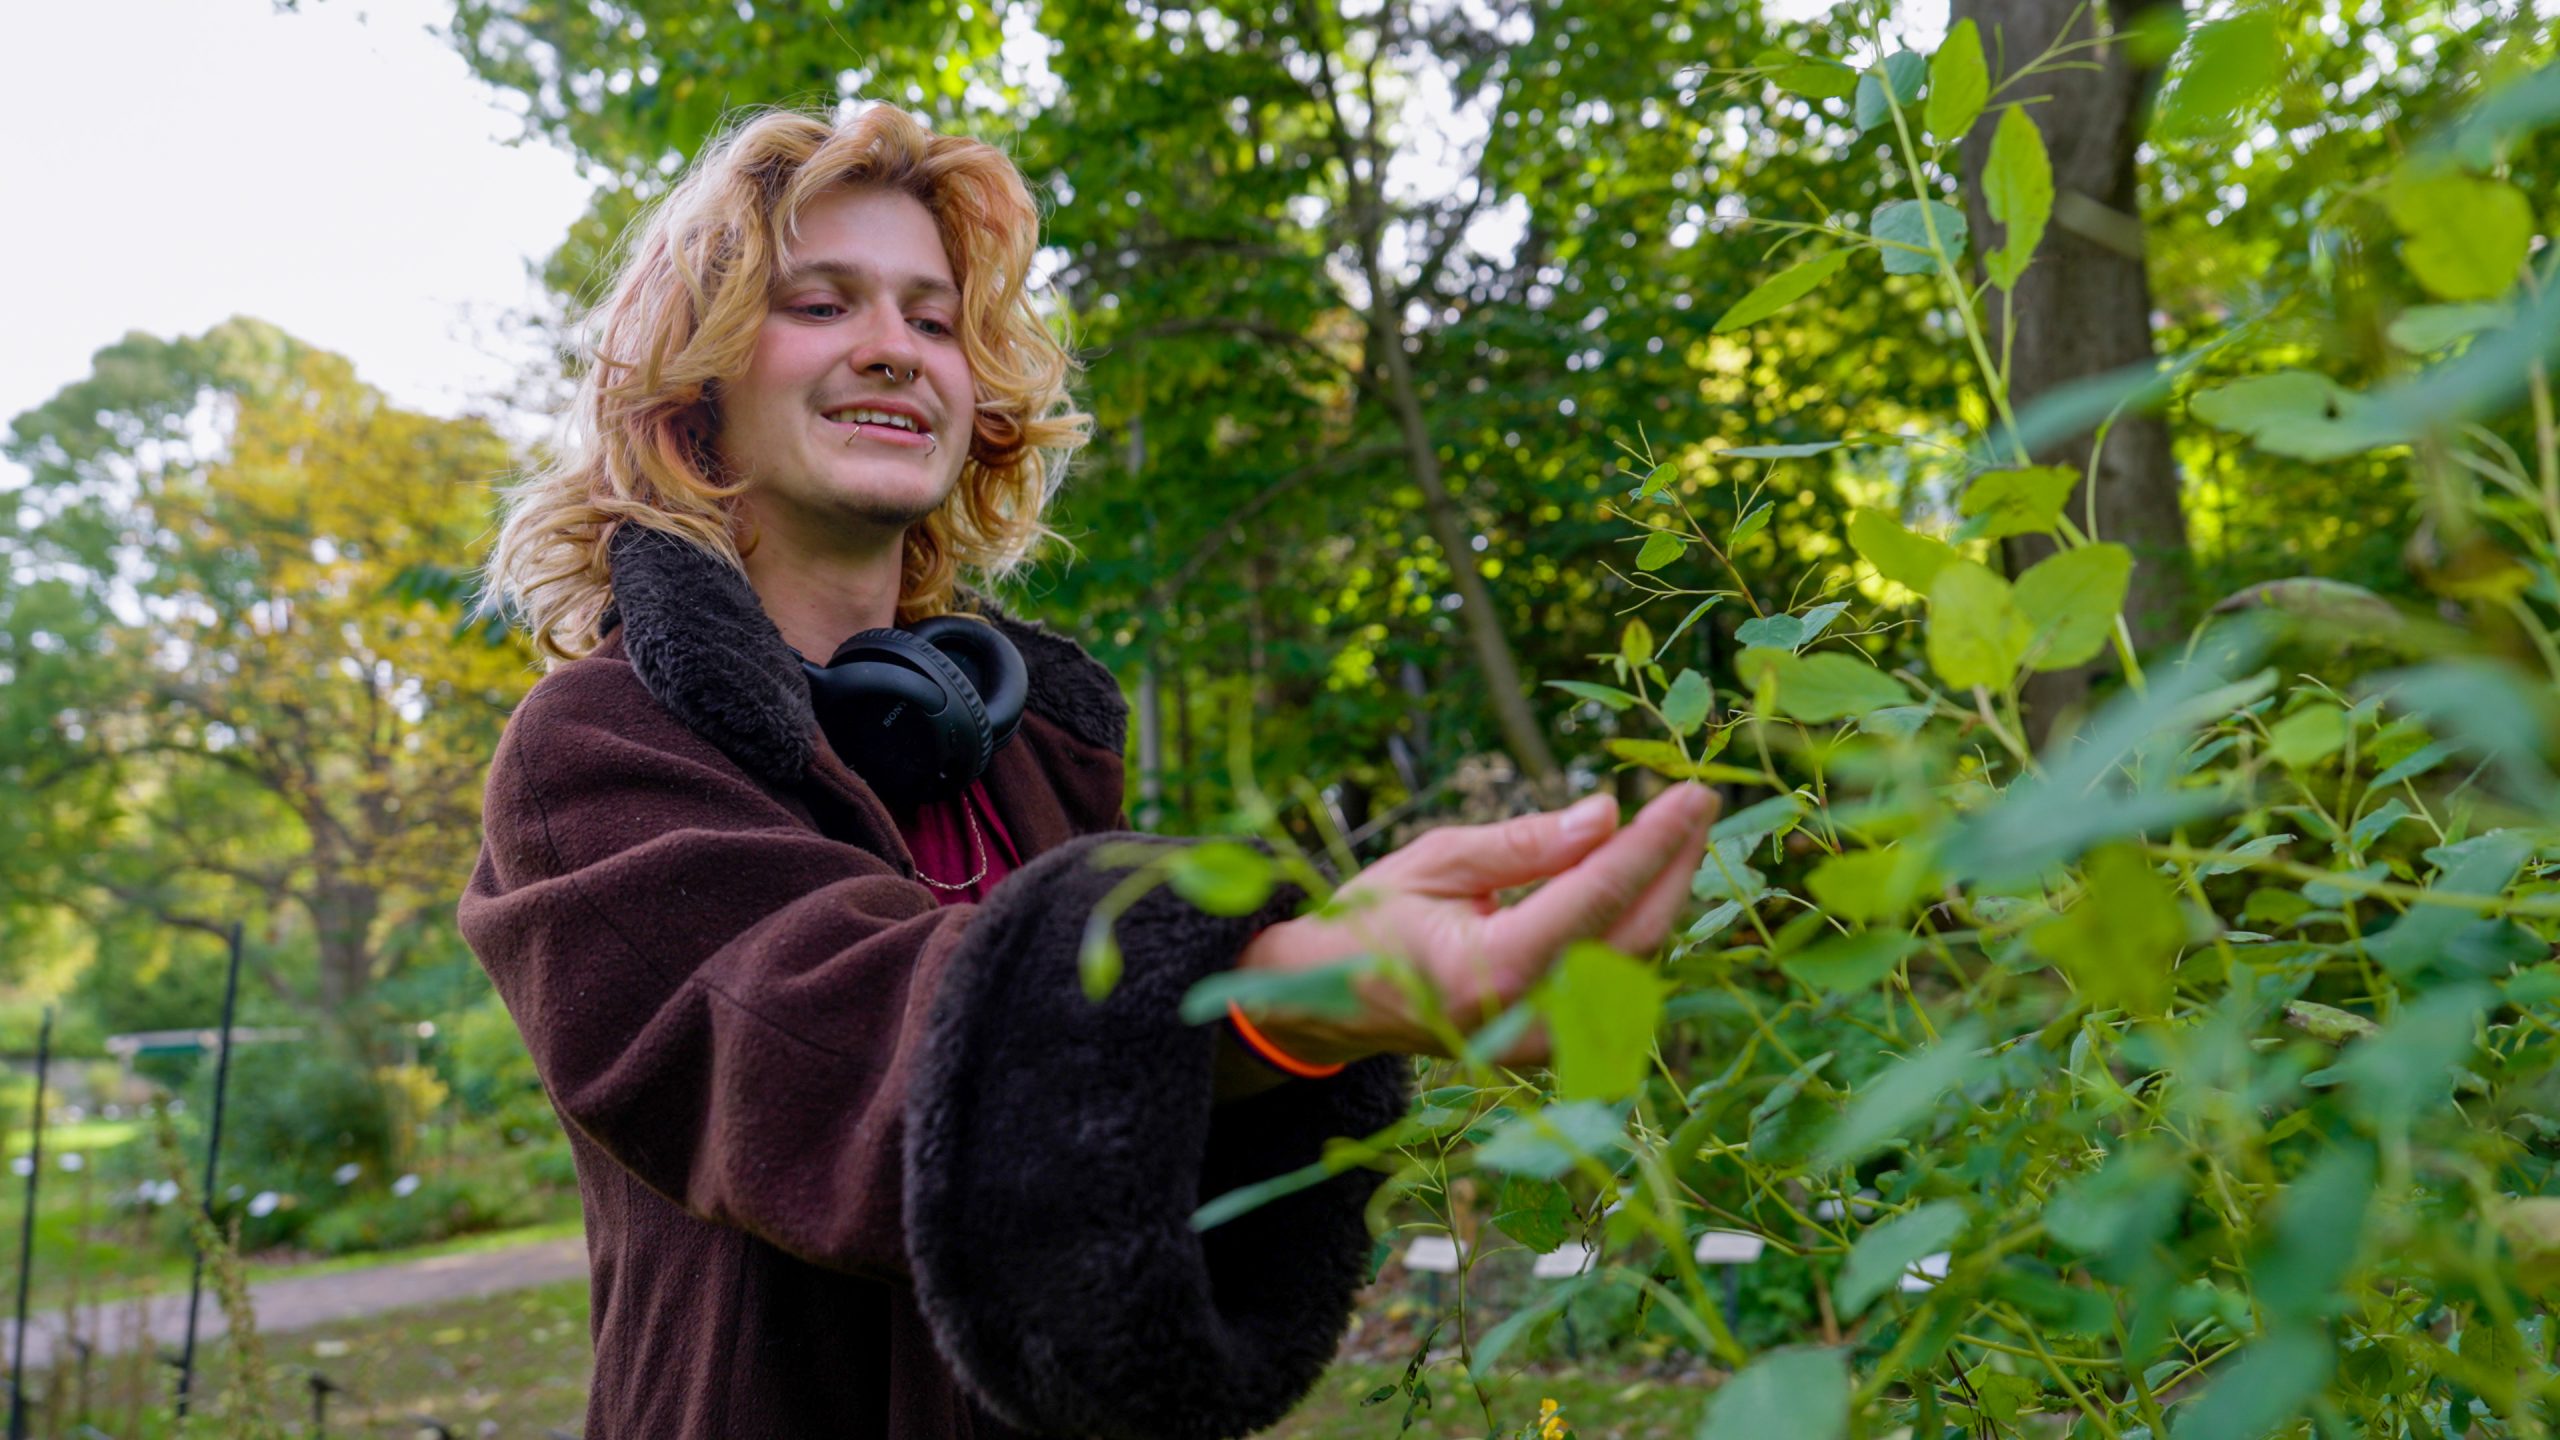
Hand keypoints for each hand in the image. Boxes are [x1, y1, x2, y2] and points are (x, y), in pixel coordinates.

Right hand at [1230, 782, 1718, 1067]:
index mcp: (1492, 967)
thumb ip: (1525, 844)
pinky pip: (1613, 984)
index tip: (1691, 793)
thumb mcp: (1437, 861)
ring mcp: (1541, 1043)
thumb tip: (1607, 815)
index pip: (1597, 895)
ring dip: (1661, 896)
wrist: (1329, 1001)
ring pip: (1634, 964)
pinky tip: (1640, 883)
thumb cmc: (1372, 919)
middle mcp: (1526, 1016)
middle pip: (1635, 936)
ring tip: (1674, 833)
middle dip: (1674, 867)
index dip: (1652, 842)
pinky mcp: (1549, 1047)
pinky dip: (1634, 928)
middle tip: (1698, 803)